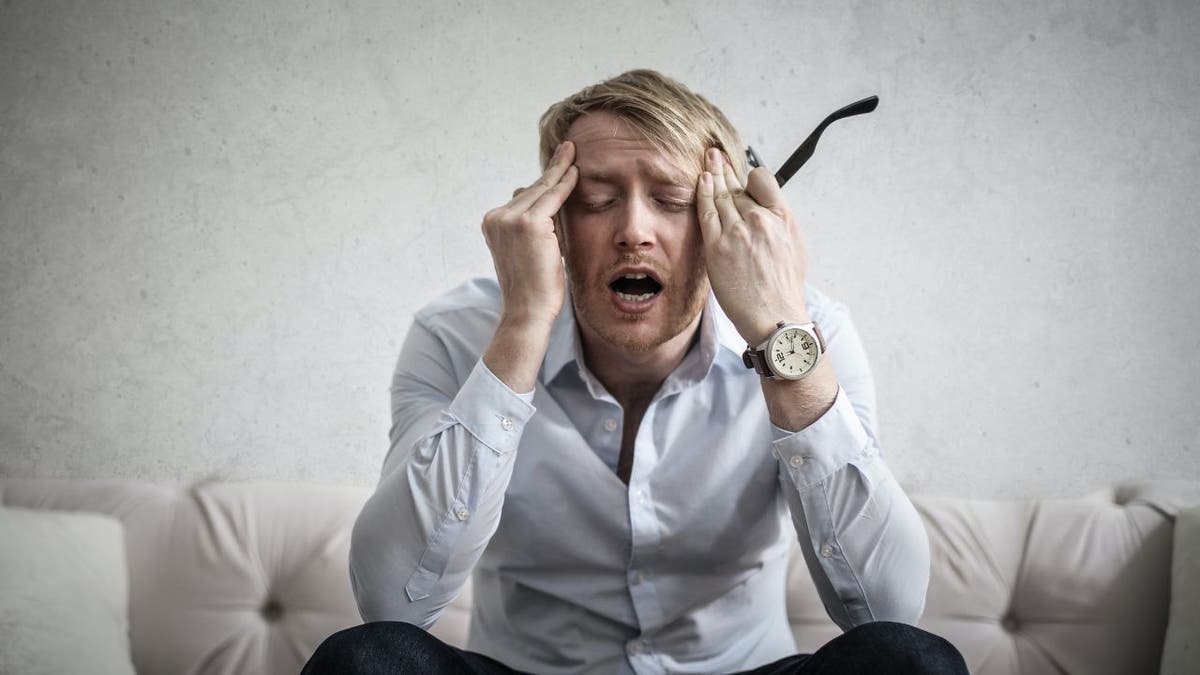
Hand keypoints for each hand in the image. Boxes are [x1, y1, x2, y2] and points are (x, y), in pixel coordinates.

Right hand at [481, 141, 578, 327]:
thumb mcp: (527, 250)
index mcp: (493, 224)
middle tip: (567, 149)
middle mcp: (496, 218)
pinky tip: (575, 172)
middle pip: (531, 190)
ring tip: (571, 152)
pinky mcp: (529, 224)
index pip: (522, 198)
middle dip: (551, 172)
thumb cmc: (533, 287)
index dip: (541, 182)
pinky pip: (552, 198)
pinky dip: (565, 184)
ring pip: (541, 191)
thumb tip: (539, 198)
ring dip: (559, 172)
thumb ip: (532, 225)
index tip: (555, 165)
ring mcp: (510, 219)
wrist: (528, 310)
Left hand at [696, 148, 809, 345]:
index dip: (750, 177)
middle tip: (715, 154)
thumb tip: (767, 209)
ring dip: (712, 175)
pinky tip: (700, 180)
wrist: (775, 316)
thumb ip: (779, 223)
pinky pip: (707, 213)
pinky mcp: (718, 247)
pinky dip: (702, 193)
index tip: (742, 176)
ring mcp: (737, 232)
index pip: (762, 181)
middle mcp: (759, 220)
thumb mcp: (794, 247)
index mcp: (781, 218)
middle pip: (737, 187)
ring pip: (721, 195)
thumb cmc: (784, 287)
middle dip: (725, 169)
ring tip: (706, 161)